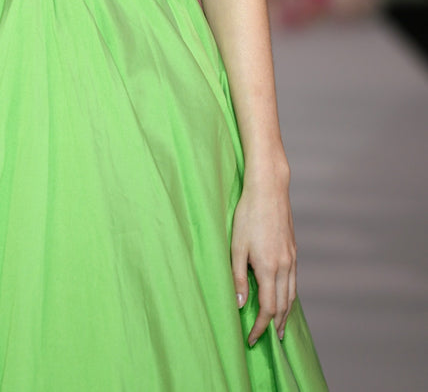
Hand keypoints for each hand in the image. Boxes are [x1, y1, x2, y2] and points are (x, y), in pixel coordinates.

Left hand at [231, 170, 296, 346]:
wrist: (269, 189)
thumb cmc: (248, 215)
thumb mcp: (236, 247)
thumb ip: (238, 278)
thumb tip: (240, 305)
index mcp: (269, 268)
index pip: (268, 309)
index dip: (260, 327)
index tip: (252, 339)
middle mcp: (285, 266)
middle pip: (284, 306)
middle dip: (275, 325)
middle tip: (269, 340)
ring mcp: (292, 258)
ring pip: (292, 295)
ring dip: (286, 314)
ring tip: (280, 327)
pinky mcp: (293, 250)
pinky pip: (294, 281)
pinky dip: (290, 296)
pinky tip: (286, 298)